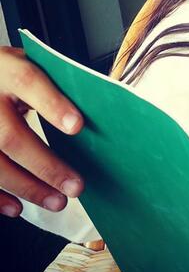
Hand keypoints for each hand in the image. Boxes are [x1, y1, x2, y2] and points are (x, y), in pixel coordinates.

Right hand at [0, 46, 83, 216]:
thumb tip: (96, 115)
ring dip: (26, 187)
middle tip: (77, 186)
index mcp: (5, 68)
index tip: (77, 126)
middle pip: (10, 135)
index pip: (28, 82)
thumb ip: (55, 84)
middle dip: (45, 165)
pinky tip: (17, 208)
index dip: (52, 105)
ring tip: (57, 201)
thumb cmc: (8, 72)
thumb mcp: (29, 64)